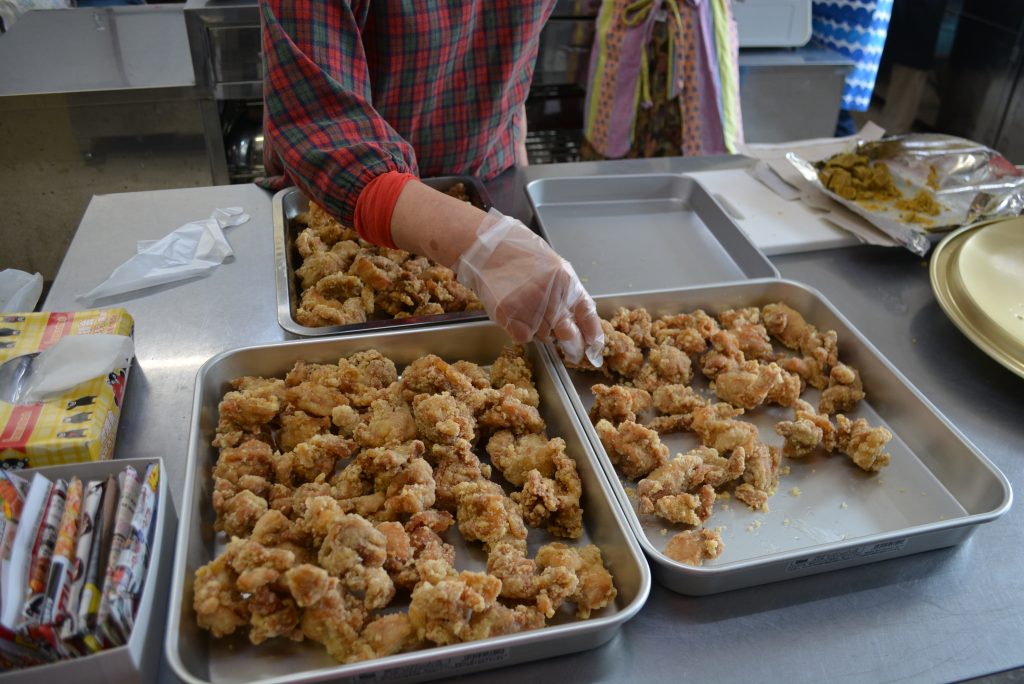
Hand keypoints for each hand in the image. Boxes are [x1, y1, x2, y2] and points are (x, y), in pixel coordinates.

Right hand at [455, 210, 603, 364]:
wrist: (489, 248)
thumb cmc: (521, 255)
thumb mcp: (554, 267)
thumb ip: (567, 293)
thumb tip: (579, 324)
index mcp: (567, 281)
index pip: (587, 314)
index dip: (592, 334)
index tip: (594, 346)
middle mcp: (551, 296)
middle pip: (567, 333)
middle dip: (571, 343)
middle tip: (571, 349)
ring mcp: (529, 306)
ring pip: (545, 337)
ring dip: (542, 331)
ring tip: (529, 311)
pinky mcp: (509, 315)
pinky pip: (524, 337)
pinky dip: (522, 332)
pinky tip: (517, 315)